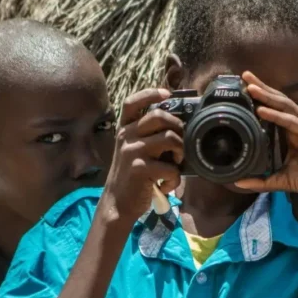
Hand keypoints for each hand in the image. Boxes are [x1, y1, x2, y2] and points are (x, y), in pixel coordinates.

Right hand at [101, 88, 184, 222]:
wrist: (117, 203)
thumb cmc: (131, 175)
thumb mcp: (132, 150)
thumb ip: (147, 136)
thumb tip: (177, 125)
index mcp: (124, 129)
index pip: (132, 102)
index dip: (150, 94)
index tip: (167, 94)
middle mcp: (126, 136)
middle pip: (159, 116)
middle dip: (178, 126)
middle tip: (180, 142)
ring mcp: (132, 151)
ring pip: (169, 138)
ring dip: (180, 151)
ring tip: (176, 164)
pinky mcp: (140, 169)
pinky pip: (170, 167)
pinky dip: (175, 179)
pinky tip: (167, 185)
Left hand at [234, 72, 297, 204]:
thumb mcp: (281, 179)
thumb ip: (262, 180)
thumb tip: (239, 182)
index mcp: (295, 131)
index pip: (277, 108)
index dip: (262, 96)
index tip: (244, 86)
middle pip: (280, 101)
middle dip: (263, 88)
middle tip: (245, 75)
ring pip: (287, 107)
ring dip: (268, 97)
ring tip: (251, 88)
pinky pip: (294, 123)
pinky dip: (277, 116)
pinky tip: (262, 111)